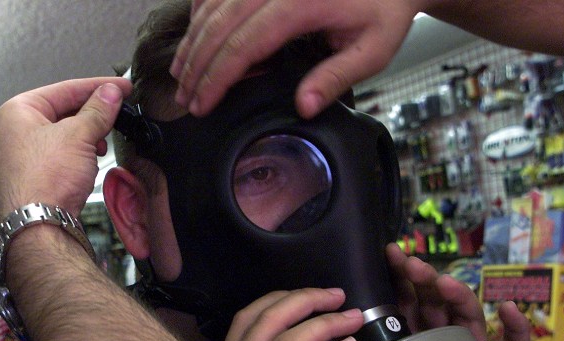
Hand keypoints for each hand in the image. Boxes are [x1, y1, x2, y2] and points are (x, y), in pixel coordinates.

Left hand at [0, 77, 130, 226]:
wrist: (36, 225)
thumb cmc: (44, 180)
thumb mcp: (78, 135)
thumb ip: (97, 111)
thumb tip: (110, 94)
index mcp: (19, 110)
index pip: (66, 89)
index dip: (98, 87)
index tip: (121, 87)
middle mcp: (17, 130)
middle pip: (64, 111)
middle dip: (94, 113)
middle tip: (120, 112)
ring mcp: (26, 154)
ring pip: (66, 134)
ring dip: (89, 135)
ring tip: (106, 140)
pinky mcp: (37, 176)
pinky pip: (63, 155)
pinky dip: (81, 154)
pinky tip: (93, 160)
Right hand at [172, 0, 423, 117]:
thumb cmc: (383, 8)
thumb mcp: (372, 49)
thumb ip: (336, 77)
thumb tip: (304, 107)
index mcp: (299, 4)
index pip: (243, 45)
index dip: (216, 78)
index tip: (202, 104)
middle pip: (219, 25)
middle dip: (197, 65)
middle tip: (184, 99)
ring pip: (212, 5)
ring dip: (192, 40)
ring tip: (181, 74)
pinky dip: (201, 11)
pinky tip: (194, 34)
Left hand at [385, 244, 530, 340]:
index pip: (410, 305)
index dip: (400, 281)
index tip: (387, 256)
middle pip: (437, 302)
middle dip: (423, 279)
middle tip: (408, 262)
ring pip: (469, 314)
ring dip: (458, 295)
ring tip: (444, 282)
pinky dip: (514, 326)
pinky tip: (507, 310)